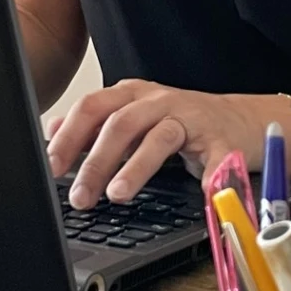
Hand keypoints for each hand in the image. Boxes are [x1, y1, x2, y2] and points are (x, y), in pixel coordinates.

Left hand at [44, 80, 289, 209]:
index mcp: (133, 95)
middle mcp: (159, 101)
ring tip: (118, 194)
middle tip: (80, 195)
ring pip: (159, 136)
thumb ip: (95, 124)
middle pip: (121, 123)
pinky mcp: (222, 138)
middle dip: (96, 160)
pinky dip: (210, 175)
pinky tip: (202, 192)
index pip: (92, 108)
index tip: (50, 166)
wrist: (240, 120)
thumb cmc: (181, 122)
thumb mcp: (133, 117)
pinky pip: (216, 156)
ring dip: (136, 167)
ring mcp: (191, 117)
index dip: (69, 136)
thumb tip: (51, 132)